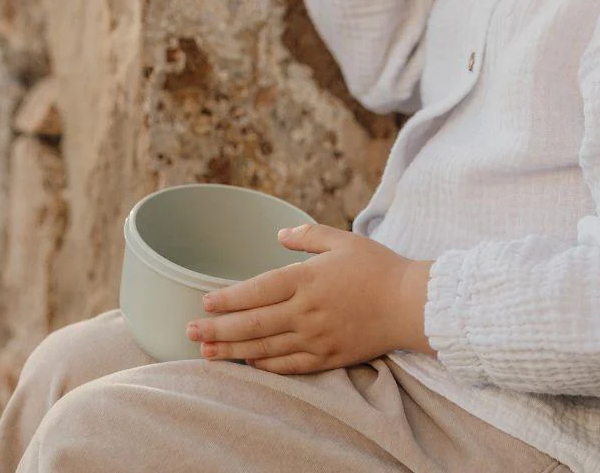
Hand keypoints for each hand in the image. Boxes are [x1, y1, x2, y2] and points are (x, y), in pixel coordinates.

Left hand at [184, 223, 435, 373]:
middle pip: (252, 324)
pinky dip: (265, 367)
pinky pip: (289, 366)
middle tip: (190, 333)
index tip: (204, 303)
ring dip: (232, 352)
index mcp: (307, 279)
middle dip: (217, 329)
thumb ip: (308, 235)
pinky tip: (248, 365)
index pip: (257, 291)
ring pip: (265, 349)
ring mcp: (316, 338)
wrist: (410, 303)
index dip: (227, 299)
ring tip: (207, 353)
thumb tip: (280, 233)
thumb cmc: (377, 266)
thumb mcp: (342, 239)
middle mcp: (306, 311)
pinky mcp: (328, 357)